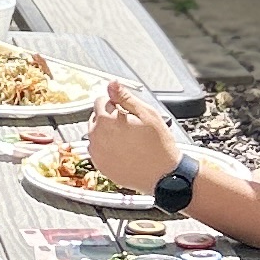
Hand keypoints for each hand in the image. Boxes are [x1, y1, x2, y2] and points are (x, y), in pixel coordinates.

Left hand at [86, 77, 182, 198]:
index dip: (115, 102)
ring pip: (96, 134)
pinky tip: (124, 151)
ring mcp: (97, 154)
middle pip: (96, 117)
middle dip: (109, 117)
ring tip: (129, 139)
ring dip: (107, 132)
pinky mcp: (100, 166)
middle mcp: (96, 137)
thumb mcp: (146, 113)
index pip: (100, 100)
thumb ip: (125, 97)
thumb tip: (112, 84)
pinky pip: (98, 151)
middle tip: (130, 125)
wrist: (164, 175)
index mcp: (106, 121)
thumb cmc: (159, 146)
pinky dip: (107, 148)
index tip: (126, 110)